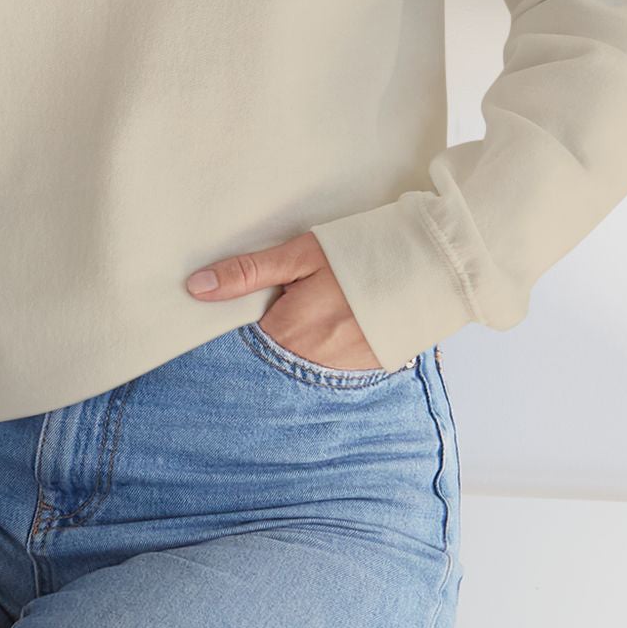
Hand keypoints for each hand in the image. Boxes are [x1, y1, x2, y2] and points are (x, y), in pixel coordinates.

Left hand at [184, 229, 382, 370]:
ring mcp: (341, 373)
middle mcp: (311, 363)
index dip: (236, 330)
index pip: (242, 346)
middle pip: (271, 359)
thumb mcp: (300, 255)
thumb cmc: (359, 254)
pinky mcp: (365, 373)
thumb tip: (196, 288)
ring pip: (300, 366)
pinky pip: (330, 370)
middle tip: (286, 309)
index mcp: (288, 333)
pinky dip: (324, 353)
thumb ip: (248, 273)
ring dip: (296, 348)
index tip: (236, 315)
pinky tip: (335, 328)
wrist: (430, 269)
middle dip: (266, 341)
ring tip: (315, 316)